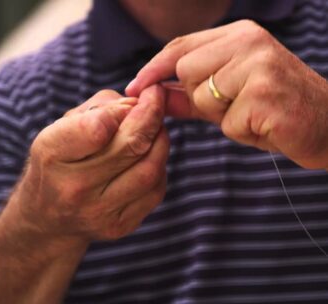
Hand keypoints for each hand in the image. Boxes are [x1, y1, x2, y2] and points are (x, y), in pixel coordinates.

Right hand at [13, 85, 168, 243]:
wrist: (48, 217)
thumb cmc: (58, 162)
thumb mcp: (63, 126)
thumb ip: (101, 108)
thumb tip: (141, 105)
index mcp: (53, 155)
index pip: (96, 129)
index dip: (124, 109)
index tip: (138, 96)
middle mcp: (75, 189)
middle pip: (132, 147)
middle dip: (153, 116)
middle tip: (157, 100)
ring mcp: (100, 213)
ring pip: (151, 169)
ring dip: (160, 141)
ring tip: (154, 129)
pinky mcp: (120, 226)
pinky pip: (156, 189)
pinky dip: (158, 165)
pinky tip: (148, 157)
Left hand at [126, 20, 327, 169]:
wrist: (326, 125)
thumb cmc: (272, 110)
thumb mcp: (226, 99)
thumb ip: (188, 94)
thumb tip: (152, 94)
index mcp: (238, 35)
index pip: (179, 46)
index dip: (153, 68)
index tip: (133, 87)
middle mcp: (248, 41)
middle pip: (186, 70)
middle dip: (200, 96)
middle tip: (234, 103)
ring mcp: (258, 64)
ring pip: (203, 95)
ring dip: (221, 115)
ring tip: (252, 112)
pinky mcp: (265, 92)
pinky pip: (227, 121)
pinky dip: (240, 131)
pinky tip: (264, 124)